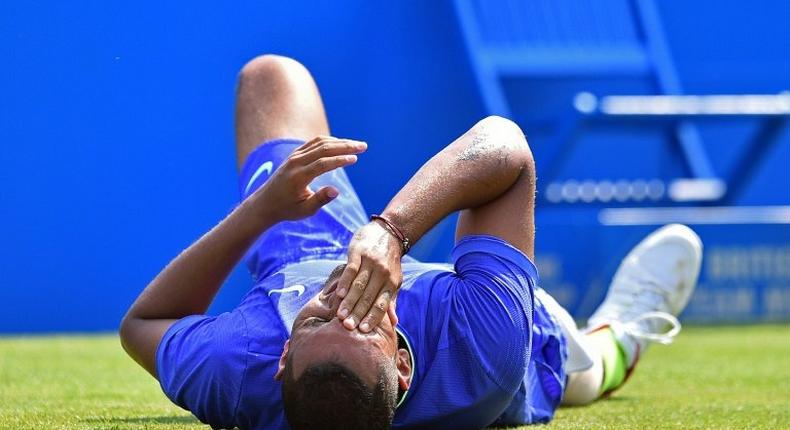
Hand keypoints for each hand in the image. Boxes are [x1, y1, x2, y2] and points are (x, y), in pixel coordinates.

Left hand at [251, 136, 366, 221]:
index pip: (322, 164)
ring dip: (340, 141)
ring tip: (357, 145)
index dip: (340, 160)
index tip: (356, 159)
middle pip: (323, 148)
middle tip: (364, 146)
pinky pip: (314, 143)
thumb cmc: (287, 209)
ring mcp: (294, 156)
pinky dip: (329, 141)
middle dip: (345, 146)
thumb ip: (320, 200)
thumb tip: (336, 191)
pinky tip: (341, 144)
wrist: (265, 203)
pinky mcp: (295, 154)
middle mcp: (295, 163)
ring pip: (319, 143)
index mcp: (298, 177)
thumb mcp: (305, 211)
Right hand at [336, 221, 402, 331]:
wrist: (388, 232)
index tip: (363, 331)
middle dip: (358, 313)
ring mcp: (371, 262)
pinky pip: (352, 269)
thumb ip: (391, 301)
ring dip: (350, 301)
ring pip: (359, 285)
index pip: (381, 304)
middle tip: (348, 327)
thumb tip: (394, 323)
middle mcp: (383, 274)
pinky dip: (346, 282)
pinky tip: (340, 294)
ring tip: (341, 315)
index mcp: (392, 283)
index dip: (373, 317)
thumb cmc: (390, 261)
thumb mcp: (394, 280)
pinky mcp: (359, 252)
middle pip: (369, 297)